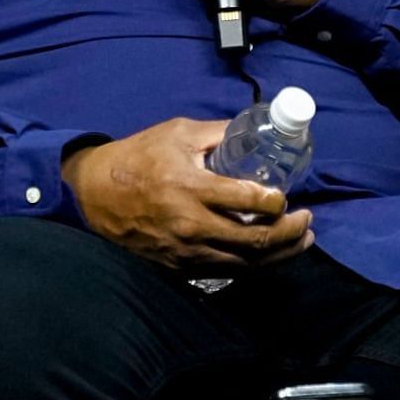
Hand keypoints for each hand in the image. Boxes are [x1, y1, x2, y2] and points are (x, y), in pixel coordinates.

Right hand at [62, 117, 313, 270]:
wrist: (92, 192)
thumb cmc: (137, 157)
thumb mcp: (179, 133)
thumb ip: (220, 132)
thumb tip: (260, 128)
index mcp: (190, 188)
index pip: (247, 200)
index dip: (276, 202)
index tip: (287, 196)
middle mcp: (190, 224)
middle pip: (253, 240)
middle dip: (289, 232)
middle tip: (307, 219)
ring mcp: (184, 250)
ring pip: (244, 262)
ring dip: (280, 254)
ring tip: (302, 240)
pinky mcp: (177, 266)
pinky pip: (224, 271)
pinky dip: (254, 266)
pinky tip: (271, 255)